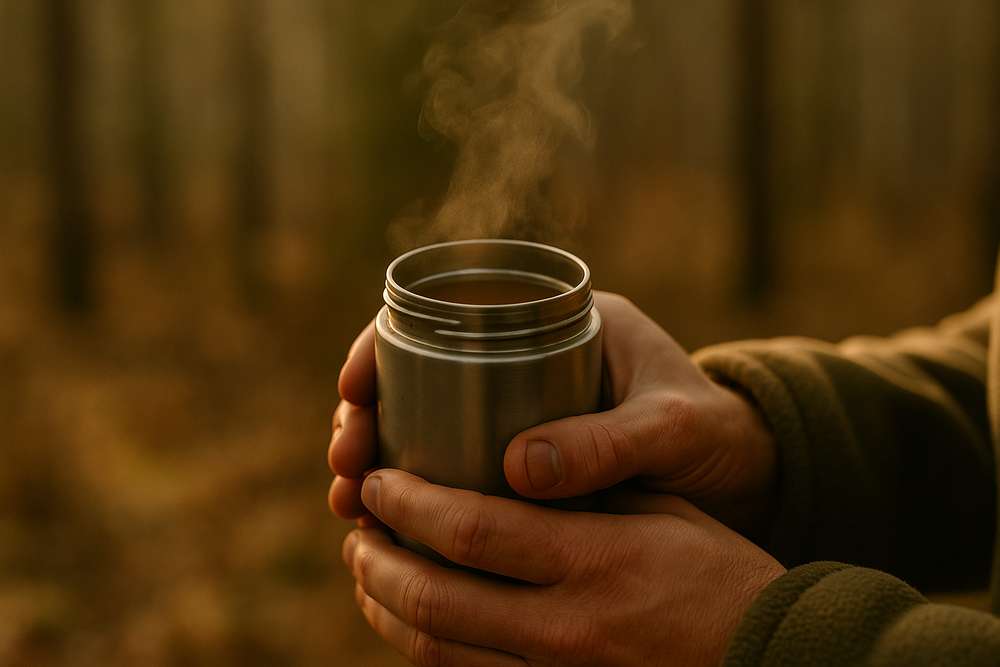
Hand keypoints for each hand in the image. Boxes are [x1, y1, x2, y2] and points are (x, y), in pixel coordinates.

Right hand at [329, 292, 776, 536]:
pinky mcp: (519, 454)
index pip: (443, 315)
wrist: (747, 469)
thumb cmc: (717, 433)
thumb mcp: (671, 428)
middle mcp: (523, 358)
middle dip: (364, 416)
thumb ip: (610, 443)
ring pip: (422, 423)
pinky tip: (384, 526)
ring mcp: (516, 408)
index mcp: (555, 320)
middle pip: (415, 374)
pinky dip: (412, 490)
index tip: (352, 391)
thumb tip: (518, 469)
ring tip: (348, 503)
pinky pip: (450, 465)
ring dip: (377, 458)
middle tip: (345, 465)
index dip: (380, 347)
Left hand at [343, 469, 785, 666]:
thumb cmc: (717, 574)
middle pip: (435, 598)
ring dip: (385, 609)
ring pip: (437, 652)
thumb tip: (499, 466)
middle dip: (376, 561)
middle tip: (357, 529)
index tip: (379, 482)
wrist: (768, 659)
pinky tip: (414, 623)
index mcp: (595, 559)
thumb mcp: (658, 514)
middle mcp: (568, 625)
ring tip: (367, 573)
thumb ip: (580, 493)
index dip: (408, 504)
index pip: (471, 529)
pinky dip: (426, 652)